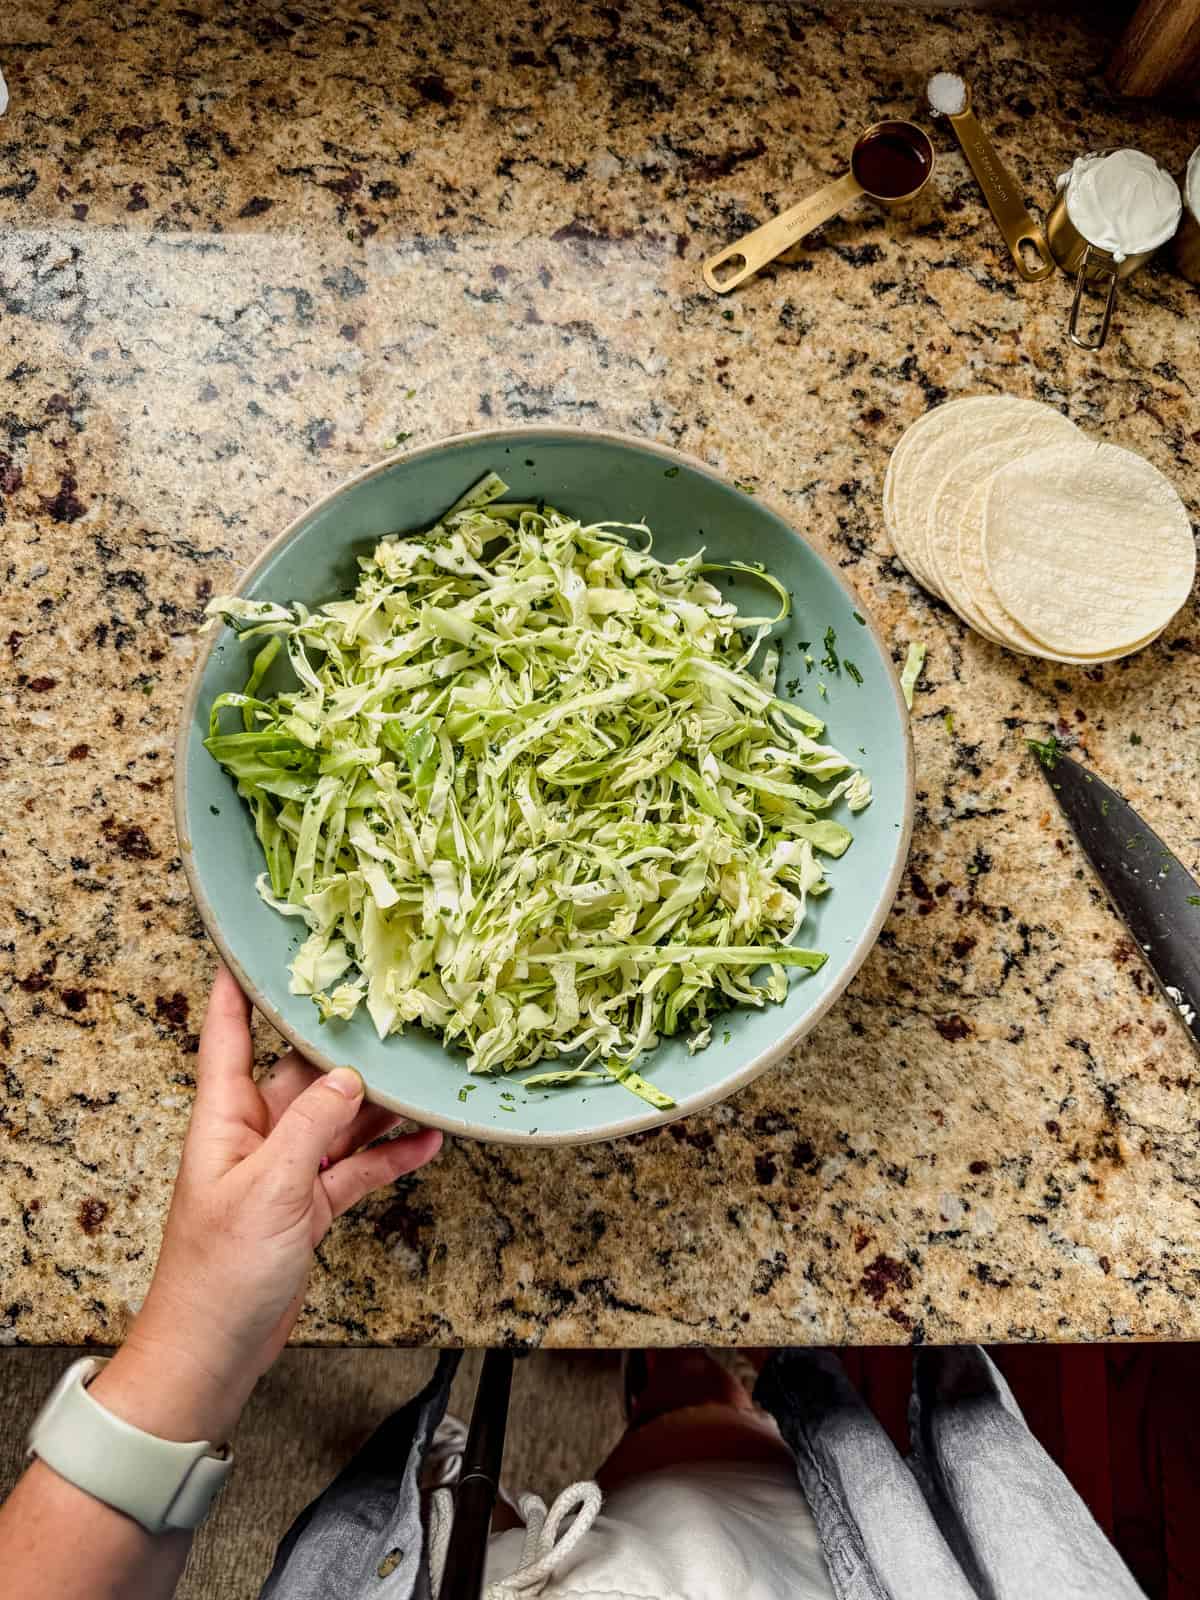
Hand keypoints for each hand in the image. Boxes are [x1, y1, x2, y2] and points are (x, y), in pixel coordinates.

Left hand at [91, 966, 441, 1444]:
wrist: (212, 1353)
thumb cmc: (219, 1273)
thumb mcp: (270, 1188)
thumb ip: (312, 1126)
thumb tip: (348, 1076)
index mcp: (226, 1118)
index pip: (229, 1033)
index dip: (237, 986)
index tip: (253, 941)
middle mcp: (256, 1134)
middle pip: (302, 1071)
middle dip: (342, 1042)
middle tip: (386, 1002)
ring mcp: (284, 1170)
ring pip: (338, 1118)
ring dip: (379, 1102)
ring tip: (425, 1071)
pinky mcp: (308, 1205)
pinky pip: (354, 1166)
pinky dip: (387, 1155)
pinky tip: (426, 1142)